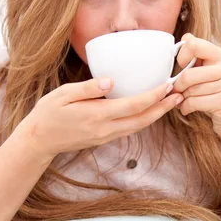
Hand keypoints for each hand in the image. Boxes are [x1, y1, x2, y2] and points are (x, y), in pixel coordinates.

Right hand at [19, 78, 183, 161]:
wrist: (40, 140)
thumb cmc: (49, 113)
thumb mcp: (63, 95)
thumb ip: (88, 89)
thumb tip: (110, 81)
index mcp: (97, 115)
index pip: (134, 106)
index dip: (154, 96)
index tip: (167, 85)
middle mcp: (106, 129)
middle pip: (143, 120)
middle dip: (163, 107)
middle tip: (180, 94)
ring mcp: (107, 136)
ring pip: (139, 126)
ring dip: (157, 115)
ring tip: (171, 102)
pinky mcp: (105, 138)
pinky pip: (130, 129)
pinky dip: (145, 119)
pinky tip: (151, 110)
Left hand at [173, 34, 220, 141]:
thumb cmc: (220, 96)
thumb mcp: (212, 73)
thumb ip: (200, 56)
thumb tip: (186, 37)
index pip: (194, 45)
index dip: (182, 57)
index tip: (181, 68)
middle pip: (188, 74)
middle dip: (177, 86)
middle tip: (176, 92)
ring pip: (190, 90)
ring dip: (182, 99)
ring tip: (183, 101)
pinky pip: (194, 102)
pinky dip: (185, 108)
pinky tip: (187, 109)